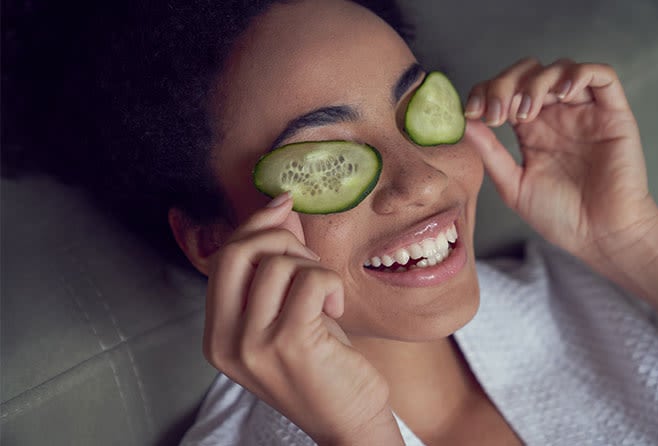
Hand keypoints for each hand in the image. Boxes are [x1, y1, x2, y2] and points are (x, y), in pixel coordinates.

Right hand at [202, 193, 402, 444]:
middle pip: (236, 253)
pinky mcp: (290, 344)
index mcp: (218, 334)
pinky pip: (310, 280)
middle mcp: (226, 342)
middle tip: (310, 259)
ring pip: (277, 263)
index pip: (221, 258)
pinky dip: (330, 283)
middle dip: (279, 238)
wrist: (347, 421)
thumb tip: (279, 208)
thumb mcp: (289, 312)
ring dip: (312, 266)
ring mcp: (253, 345)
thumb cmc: (321, 365)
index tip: (282, 206)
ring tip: (326, 295)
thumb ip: (277, 263)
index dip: (252, 225)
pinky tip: (336, 308)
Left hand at [465, 58, 657, 261]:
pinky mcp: (613, 114)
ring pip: (559, 68)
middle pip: (527, 72)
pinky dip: (578, 75)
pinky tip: (561, 95)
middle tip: (497, 115)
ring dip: (535, 82)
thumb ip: (489, 152)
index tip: (473, 113)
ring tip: (525, 114)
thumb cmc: (559, 216)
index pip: (504, 91)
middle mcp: (556, 115)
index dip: (485, 91)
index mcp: (530, 129)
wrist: (599, 237)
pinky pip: (601, 76)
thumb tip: (463, 123)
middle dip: (505, 84)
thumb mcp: (512, 184)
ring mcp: (584, 112)